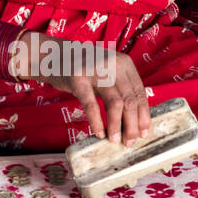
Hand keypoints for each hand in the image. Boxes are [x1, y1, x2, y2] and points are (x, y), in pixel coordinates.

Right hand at [30, 37, 149, 145]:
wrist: (53, 55)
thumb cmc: (83, 70)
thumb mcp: (107, 73)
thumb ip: (121, 89)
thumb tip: (135, 121)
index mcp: (125, 63)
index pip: (140, 93)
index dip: (143, 116)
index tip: (144, 133)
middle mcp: (113, 64)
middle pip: (130, 100)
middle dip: (132, 125)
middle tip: (130, 142)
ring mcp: (95, 70)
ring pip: (115, 104)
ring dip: (116, 126)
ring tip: (115, 140)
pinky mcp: (77, 79)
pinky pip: (91, 105)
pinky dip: (97, 122)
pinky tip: (99, 133)